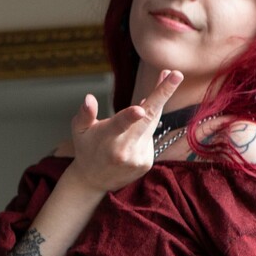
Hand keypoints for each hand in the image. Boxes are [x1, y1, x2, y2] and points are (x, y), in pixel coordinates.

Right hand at [69, 69, 184, 194]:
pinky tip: (133, 133)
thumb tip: (89, 99)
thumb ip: (84, 113)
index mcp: (107, 139)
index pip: (120, 125)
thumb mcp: (79, 129)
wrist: (93, 180)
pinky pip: (150, 137)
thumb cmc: (86, 148)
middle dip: (163, 94)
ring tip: (153, 89)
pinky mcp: (146, 163)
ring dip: (153, 106)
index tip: (140, 109)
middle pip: (148, 118)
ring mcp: (138, 158)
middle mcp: (125, 150)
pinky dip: (145, 128)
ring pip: (151, 124)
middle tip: (176, 75)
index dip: (130, 117)